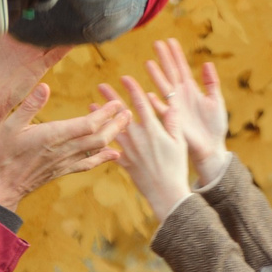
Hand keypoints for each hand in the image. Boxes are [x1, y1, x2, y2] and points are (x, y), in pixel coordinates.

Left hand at [0, 10, 71, 143]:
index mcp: (2, 38)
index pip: (16, 18)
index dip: (25, 4)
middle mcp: (19, 45)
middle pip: (36, 25)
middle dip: (46, 11)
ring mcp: (30, 56)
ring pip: (48, 37)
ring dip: (58, 26)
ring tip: (71, 9)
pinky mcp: (38, 68)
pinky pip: (55, 55)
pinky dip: (66, 46)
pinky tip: (75, 35)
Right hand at [0, 84, 128, 211]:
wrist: (1, 186)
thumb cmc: (2, 154)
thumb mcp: (9, 125)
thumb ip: (29, 105)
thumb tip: (45, 86)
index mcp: (53, 136)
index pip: (87, 124)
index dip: (105, 114)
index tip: (117, 103)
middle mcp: (63, 150)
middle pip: (99, 138)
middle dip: (116, 124)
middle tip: (129, 112)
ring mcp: (65, 162)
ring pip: (96, 150)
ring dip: (113, 137)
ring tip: (125, 125)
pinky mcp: (63, 170)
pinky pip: (88, 164)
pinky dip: (104, 158)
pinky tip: (115, 154)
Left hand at [98, 78, 193, 221]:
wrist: (167, 193)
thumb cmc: (177, 167)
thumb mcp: (180, 142)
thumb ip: (173, 121)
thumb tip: (170, 103)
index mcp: (153, 130)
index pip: (140, 104)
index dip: (132, 89)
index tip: (125, 78)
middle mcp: (138, 139)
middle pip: (121, 114)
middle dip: (111, 99)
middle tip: (101, 86)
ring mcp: (129, 151)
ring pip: (111, 130)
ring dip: (101, 117)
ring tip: (91, 105)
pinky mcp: (124, 163)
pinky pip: (109, 150)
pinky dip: (100, 140)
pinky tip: (93, 133)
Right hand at [143, 37, 229, 185]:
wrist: (212, 147)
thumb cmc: (214, 126)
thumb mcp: (216, 101)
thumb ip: (211, 82)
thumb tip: (207, 63)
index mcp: (191, 90)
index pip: (182, 68)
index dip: (176, 55)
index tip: (170, 40)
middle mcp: (181, 96)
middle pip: (171, 73)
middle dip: (164, 59)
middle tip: (156, 43)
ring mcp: (176, 107)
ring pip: (165, 88)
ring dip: (157, 77)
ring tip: (149, 63)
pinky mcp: (174, 121)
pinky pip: (163, 110)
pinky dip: (156, 103)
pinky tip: (148, 95)